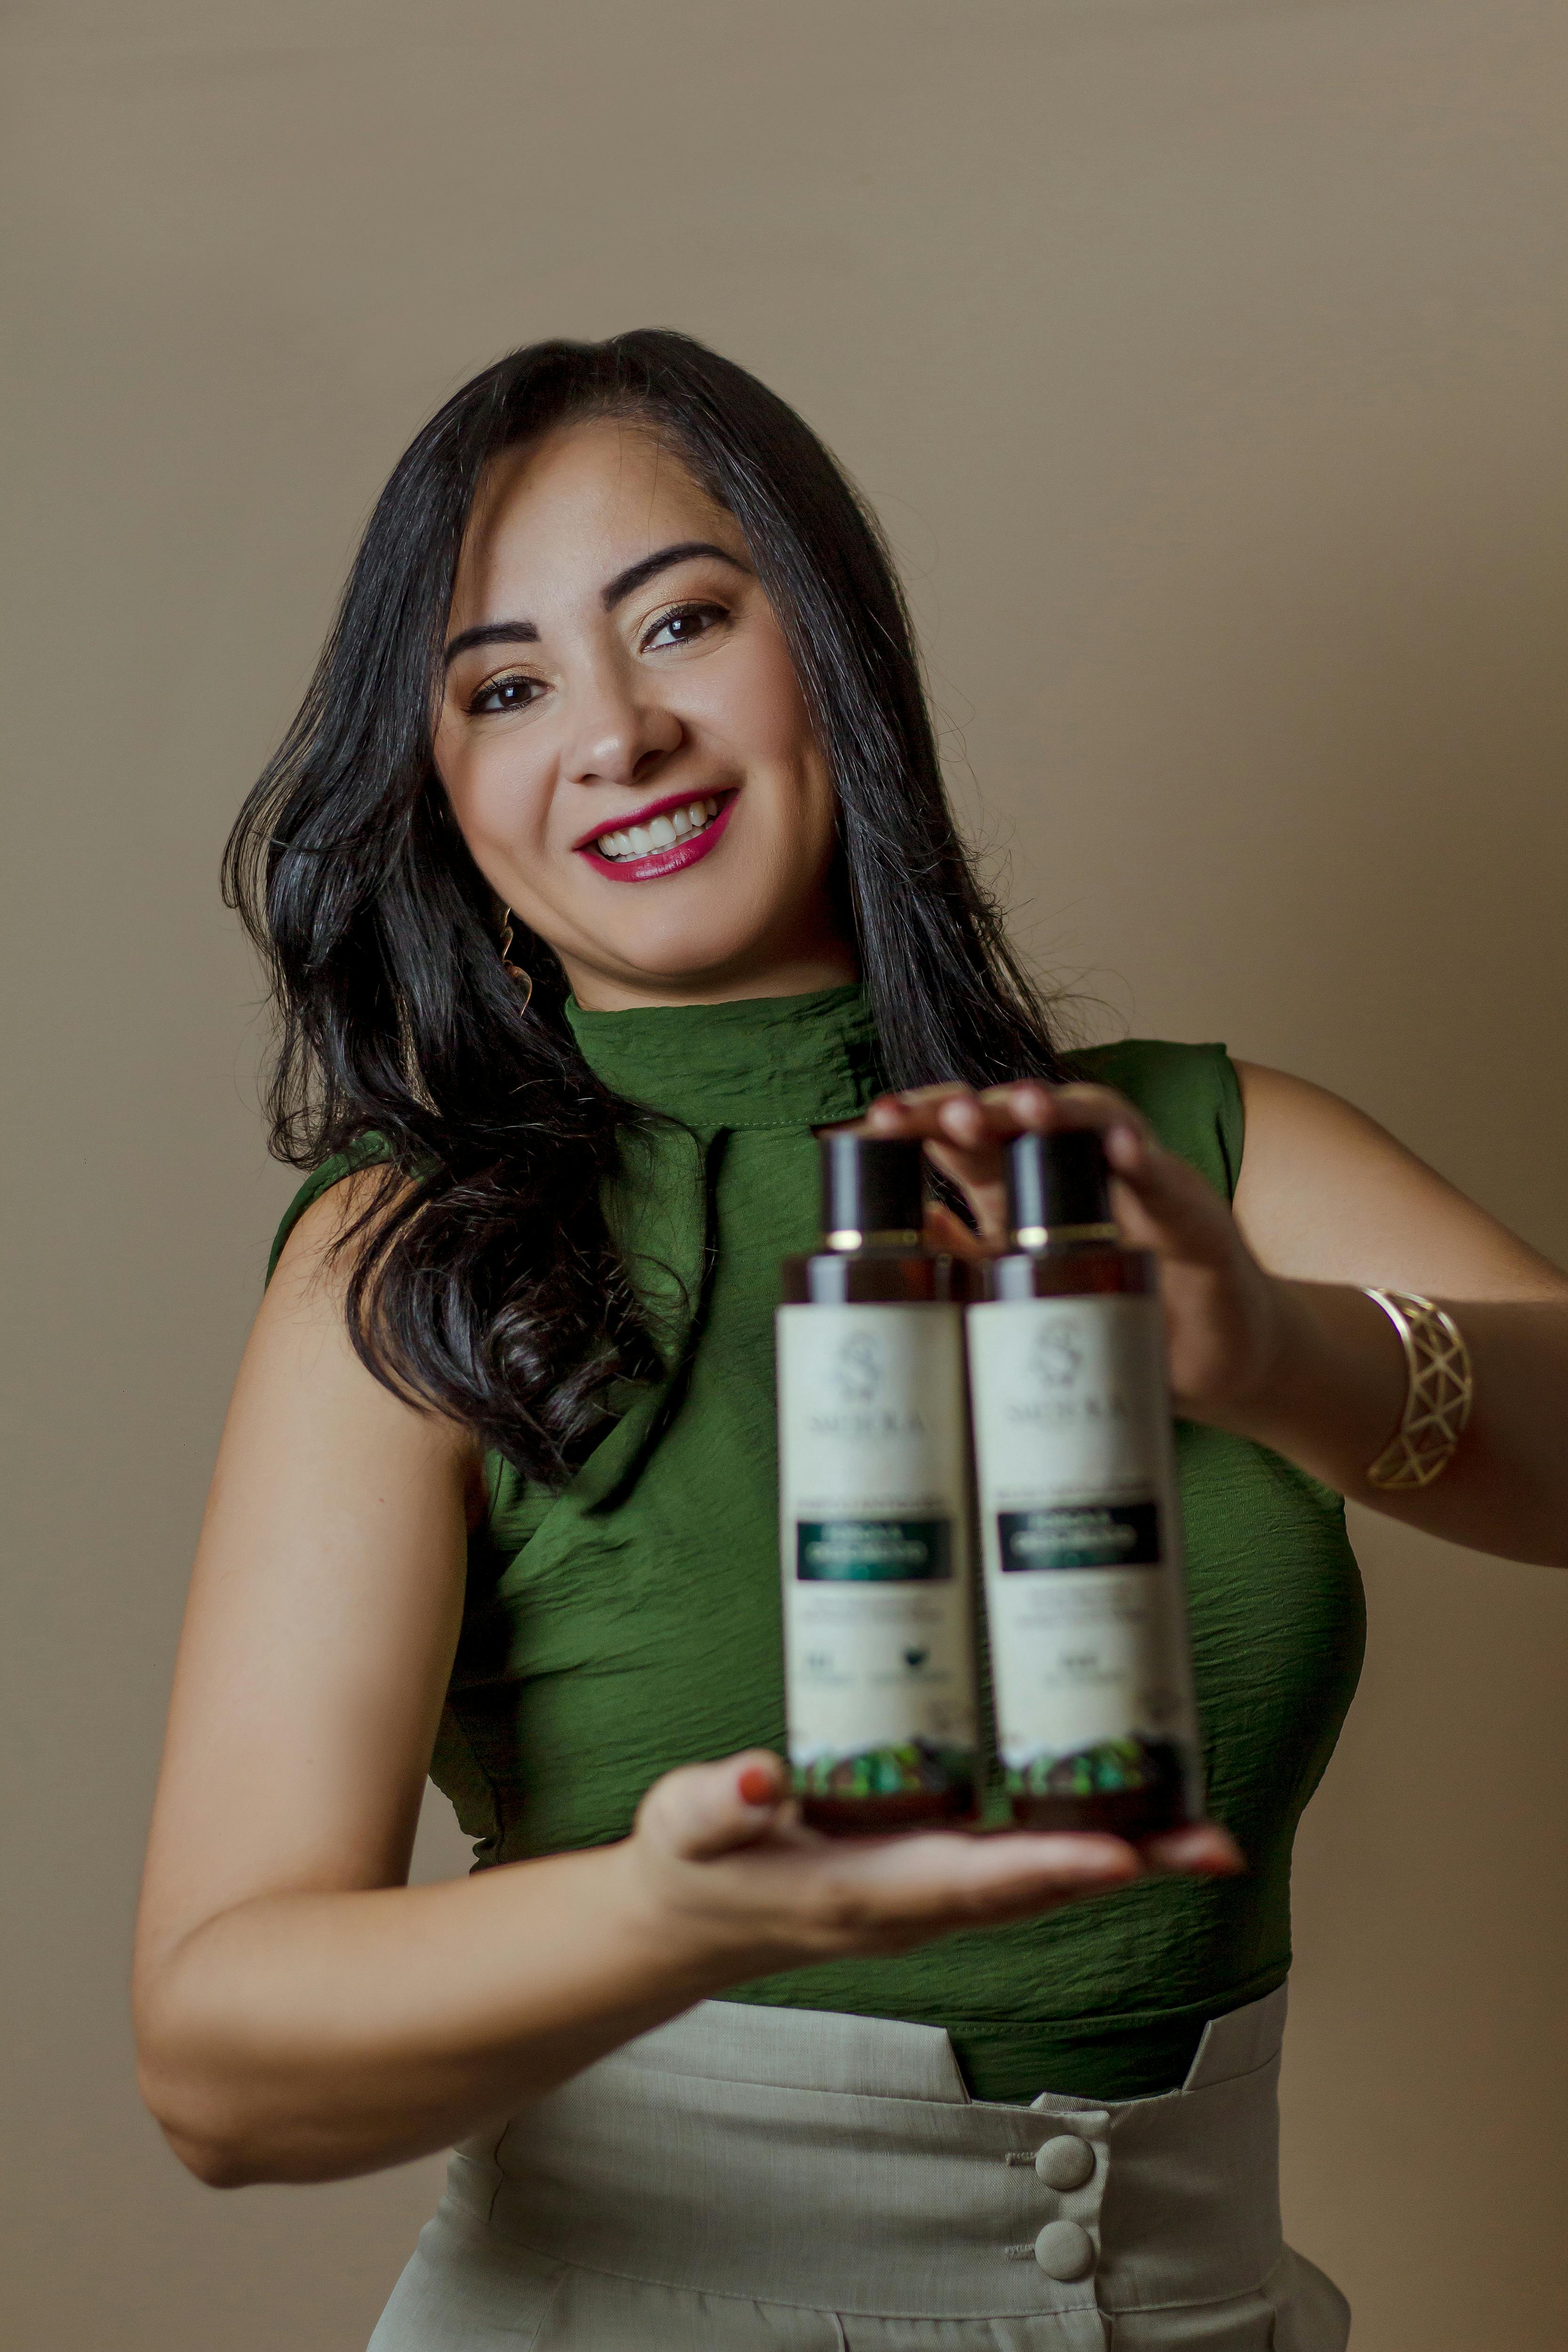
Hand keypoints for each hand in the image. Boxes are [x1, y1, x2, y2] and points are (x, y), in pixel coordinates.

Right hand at [622, 1750, 1241, 1983]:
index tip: (1118, 1856)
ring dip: (1128, 1863)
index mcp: (858, 1892)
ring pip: (1042, 1885)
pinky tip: (1140, 1825)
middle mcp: (912, 1906)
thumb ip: (718, 1803)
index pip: (965, 1880)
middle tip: (1214, 1846)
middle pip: (1035, 1891)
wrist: (689, 1921)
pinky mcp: (935, 1879)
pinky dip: (1088, 1852)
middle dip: (1126, 1869)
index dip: (1043, 1868)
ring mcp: (929, 1900)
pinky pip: (1025, 1871)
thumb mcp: (684, 1826)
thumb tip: (761, 1774)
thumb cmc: (693, 1864)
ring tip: (1210, 1838)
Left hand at [858, 1079, 1284, 1423]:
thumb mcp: (1029, 1289)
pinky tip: (1120, 1151)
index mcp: (1030, 1187)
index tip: (871, 1125)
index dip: (923, 1121)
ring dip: (1058, 1110)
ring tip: (1022, 1105)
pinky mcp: (1194, 1214)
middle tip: (936, 1113)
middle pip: (1021, 1116)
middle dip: (976, 1107)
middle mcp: (1081, 1168)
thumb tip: (909, 1229)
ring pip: (1095, 1123)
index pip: (970, 1136)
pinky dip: (1144, 1160)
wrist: (1217, 1362)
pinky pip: (1167, 1178)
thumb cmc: (1122, 1313)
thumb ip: (974, 1258)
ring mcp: (1139, 1183)